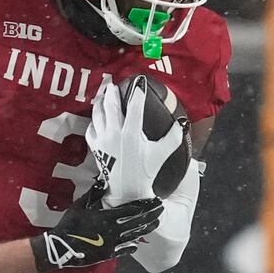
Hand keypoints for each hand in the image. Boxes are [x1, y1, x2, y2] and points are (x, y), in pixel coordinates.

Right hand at [33, 196, 162, 272]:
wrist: (62, 246)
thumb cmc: (69, 224)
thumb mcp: (80, 205)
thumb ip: (93, 194)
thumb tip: (102, 181)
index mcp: (108, 216)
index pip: (132, 209)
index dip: (145, 204)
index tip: (155, 200)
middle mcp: (114, 229)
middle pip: (138, 221)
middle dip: (152, 214)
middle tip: (161, 209)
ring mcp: (113, 243)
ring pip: (135, 234)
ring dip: (147, 228)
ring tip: (157, 223)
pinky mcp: (108, 254)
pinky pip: (124, 250)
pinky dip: (132, 247)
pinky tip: (138, 244)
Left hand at [85, 80, 184, 204]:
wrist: (126, 190)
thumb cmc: (145, 171)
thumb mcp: (161, 154)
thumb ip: (173, 137)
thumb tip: (182, 122)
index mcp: (131, 133)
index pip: (134, 106)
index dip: (137, 92)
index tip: (139, 82)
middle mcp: (113, 134)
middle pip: (109, 105)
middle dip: (111, 92)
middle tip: (112, 83)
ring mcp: (101, 140)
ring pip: (97, 114)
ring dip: (99, 101)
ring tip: (103, 93)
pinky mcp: (94, 146)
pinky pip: (91, 127)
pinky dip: (94, 119)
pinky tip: (98, 116)